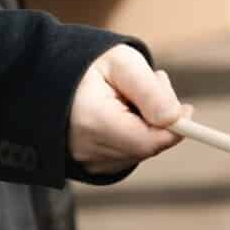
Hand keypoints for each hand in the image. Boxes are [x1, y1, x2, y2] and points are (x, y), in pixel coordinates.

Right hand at [69, 45, 188, 174]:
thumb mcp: (122, 63)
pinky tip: (121, 111)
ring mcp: (86, 161)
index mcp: (93, 121)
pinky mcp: (90, 166)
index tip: (187, 109)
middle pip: (147, 146)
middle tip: (156, 84)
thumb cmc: (85, 64)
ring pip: (139, 151)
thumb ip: (151, 91)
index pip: (149, 141)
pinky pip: (127, 155)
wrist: (43, 75)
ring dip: (148, 126)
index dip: (175, 129)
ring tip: (131, 93)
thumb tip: (176, 119)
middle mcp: (86, 149)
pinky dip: (133, 135)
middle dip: (160, 120)